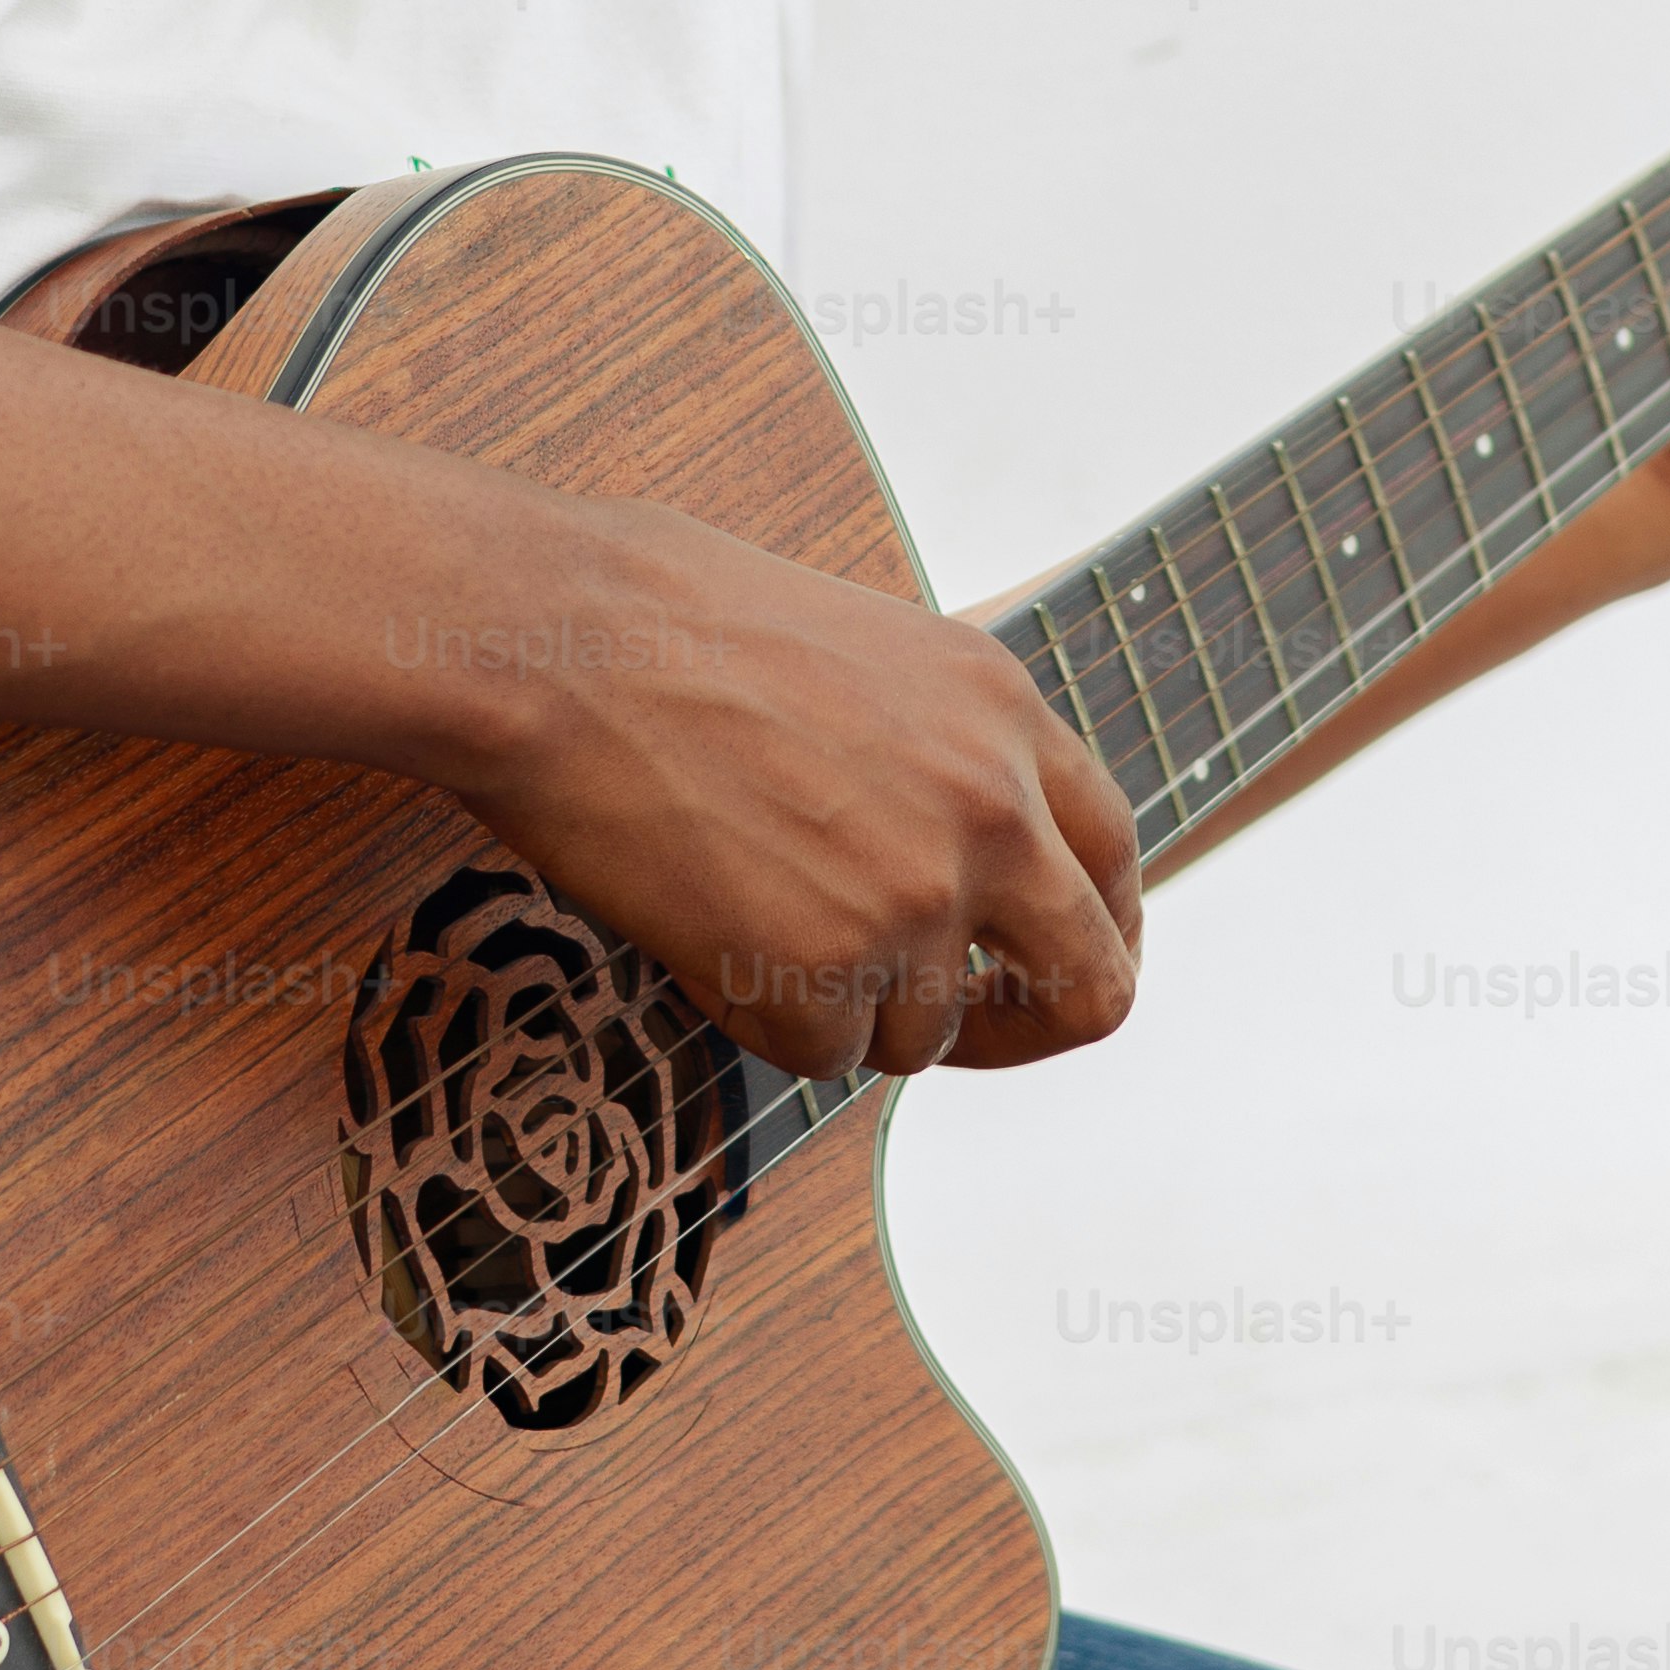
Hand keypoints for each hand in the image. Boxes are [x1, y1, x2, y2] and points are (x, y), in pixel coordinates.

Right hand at [450, 498, 1145, 1083]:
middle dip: (1024, 1029)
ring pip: (919, 1032)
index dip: (1088, 928)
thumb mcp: (866, 647)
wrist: (556, 640)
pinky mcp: (823, 974)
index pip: (1112, 859)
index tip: (1034, 962)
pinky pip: (816, 1050)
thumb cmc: (666, 620)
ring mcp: (915, 899)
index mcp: (1007, 714)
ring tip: (745, 902)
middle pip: (1089, 989)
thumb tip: (963, 843)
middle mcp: (991, 811)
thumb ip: (942, 747)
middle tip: (962, 1031)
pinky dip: (758, 1013)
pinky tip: (701, 923)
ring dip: (841, 1002)